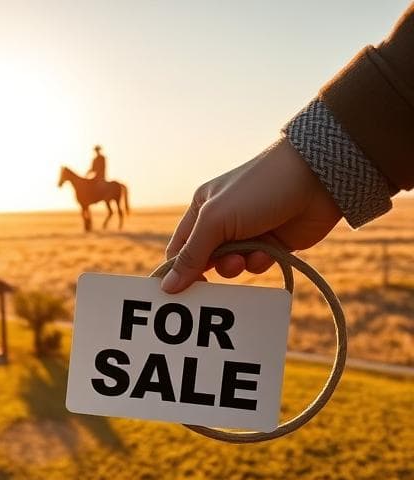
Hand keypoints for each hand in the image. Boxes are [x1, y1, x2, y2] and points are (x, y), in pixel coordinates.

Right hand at [162, 137, 342, 292]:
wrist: (317, 180)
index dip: (177, 270)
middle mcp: (222, 221)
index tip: (178, 294)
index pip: (180, 248)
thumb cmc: (258, 190)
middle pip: (204, 261)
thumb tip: (167, 286)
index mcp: (202, 209)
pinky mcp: (272, 243)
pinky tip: (268, 251)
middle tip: (213, 282)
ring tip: (245, 258)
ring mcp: (248, 233)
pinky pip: (255, 265)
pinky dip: (259, 262)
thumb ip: (191, 255)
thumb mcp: (216, 221)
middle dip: (210, 270)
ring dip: (236, 267)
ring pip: (230, 266)